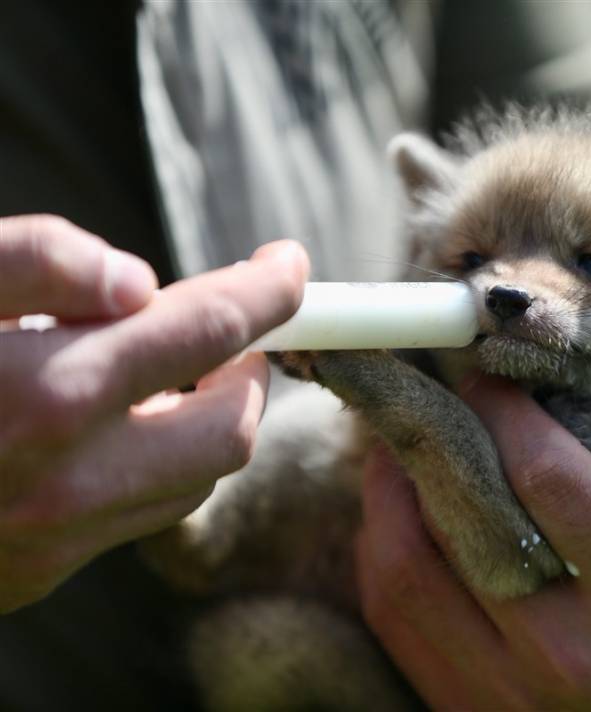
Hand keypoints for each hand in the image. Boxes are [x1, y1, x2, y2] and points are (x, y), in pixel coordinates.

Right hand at [0, 214, 307, 611]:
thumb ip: (35, 261)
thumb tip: (140, 282)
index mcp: (46, 393)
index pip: (212, 331)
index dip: (268, 291)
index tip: (288, 265)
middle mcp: (63, 481)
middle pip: (233, 429)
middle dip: (245, 371)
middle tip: (220, 330)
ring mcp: (51, 541)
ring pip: (194, 482)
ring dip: (203, 421)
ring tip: (161, 375)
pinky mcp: (33, 576)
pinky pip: (134, 519)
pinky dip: (149, 467)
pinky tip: (105, 432)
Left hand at [355, 347, 590, 709]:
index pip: (548, 481)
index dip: (506, 407)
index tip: (489, 364)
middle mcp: (569, 655)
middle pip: (460, 521)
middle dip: (430, 433)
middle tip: (423, 381)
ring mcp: (510, 693)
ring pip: (406, 570)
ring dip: (388, 486)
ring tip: (400, 434)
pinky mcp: (473, 708)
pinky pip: (395, 616)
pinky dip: (385, 544)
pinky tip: (402, 501)